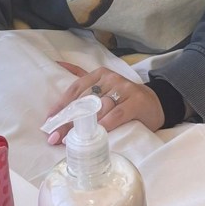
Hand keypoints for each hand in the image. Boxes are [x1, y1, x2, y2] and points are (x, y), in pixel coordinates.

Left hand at [45, 62, 163, 143]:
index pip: (75, 88)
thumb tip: (59, 65)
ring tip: (69, 140)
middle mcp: (111, 78)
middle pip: (84, 101)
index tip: (48, 121)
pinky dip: (103, 126)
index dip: (61, 106)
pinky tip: (94, 136)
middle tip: (54, 137)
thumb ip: (84, 82)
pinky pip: (116, 115)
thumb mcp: (104, 87)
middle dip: (67, 120)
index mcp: (100, 74)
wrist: (156, 103)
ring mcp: (124, 89)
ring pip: (98, 108)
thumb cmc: (124, 98)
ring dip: (82, 126)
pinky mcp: (135, 102)